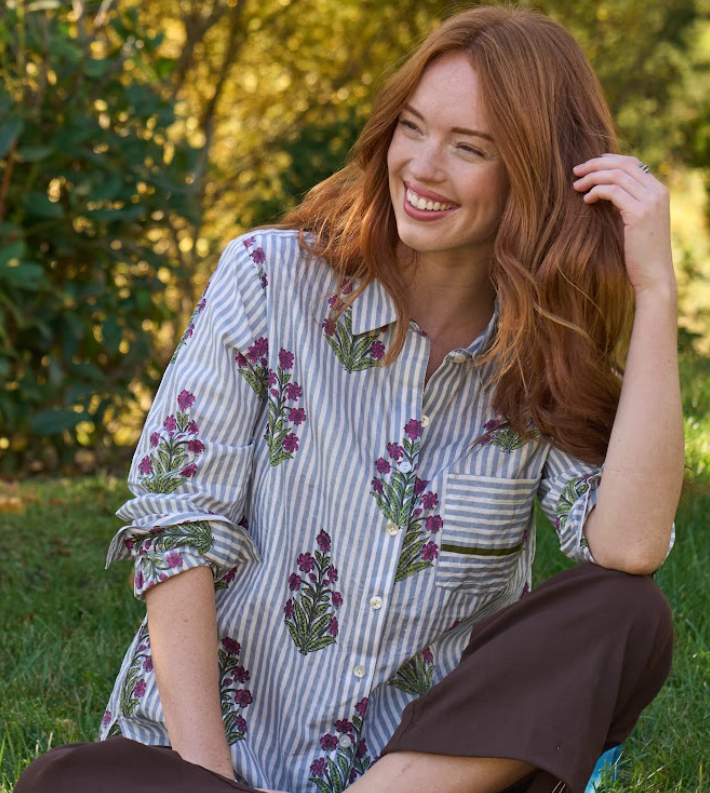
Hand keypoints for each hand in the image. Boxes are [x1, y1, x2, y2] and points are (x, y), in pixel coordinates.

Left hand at [571, 153, 675, 295]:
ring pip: (616, 175)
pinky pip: (613, 192)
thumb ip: (625, 204)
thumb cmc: (639, 254)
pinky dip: (596, 191)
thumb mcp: (634, 223)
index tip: (588, 165)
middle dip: (596, 164)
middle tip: (575, 171)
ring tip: (576, 186)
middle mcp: (657, 192)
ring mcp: (650, 202)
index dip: (609, 160)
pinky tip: (586, 200)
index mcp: (659, 191)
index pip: (633, 163)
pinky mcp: (639, 214)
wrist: (653, 276)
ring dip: (592, 177)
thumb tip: (602, 191)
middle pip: (623, 164)